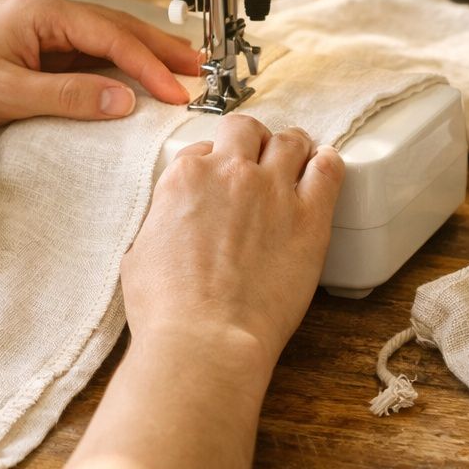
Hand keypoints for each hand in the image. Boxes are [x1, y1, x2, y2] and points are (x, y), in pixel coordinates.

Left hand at [0, 0, 200, 128]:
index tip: (176, 92)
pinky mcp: (46, 43)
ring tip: (185, 69)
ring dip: (149, 53)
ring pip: (113, 36)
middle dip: (163, 49)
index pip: (112, 37)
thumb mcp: (8, 94)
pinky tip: (145, 75)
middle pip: (121, 27)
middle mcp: (50, 10)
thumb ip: (69, 96)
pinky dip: (125, 62)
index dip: (149, 66)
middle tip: (201, 69)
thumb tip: (125, 100)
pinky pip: (96, 50)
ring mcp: (49, 25)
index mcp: (42, 11)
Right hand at [121, 115, 344, 368]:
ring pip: (290, 141)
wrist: (206, 338)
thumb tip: (170, 221)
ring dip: (291, 148)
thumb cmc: (168, 309)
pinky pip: (328, 170)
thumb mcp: (140, 253)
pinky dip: (327, 163)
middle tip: (257, 163)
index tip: (221, 180)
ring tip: (296, 162)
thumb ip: (161, 222)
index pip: (204, 148)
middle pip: (247, 130)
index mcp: (186, 178)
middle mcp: (230, 173)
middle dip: (251, 142)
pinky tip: (324, 169)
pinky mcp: (310, 217)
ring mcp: (273, 191)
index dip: (214, 162)